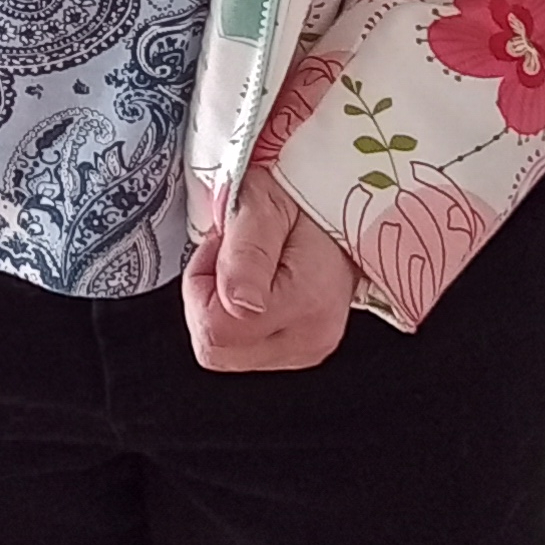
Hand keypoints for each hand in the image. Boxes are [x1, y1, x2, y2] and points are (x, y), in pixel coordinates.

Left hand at [181, 161, 358, 372]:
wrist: (342, 196)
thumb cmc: (303, 191)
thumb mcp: (264, 203)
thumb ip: (247, 253)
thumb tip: (238, 305)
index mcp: (306, 301)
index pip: (215, 331)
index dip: (201, 287)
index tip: (221, 248)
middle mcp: (311, 336)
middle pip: (215, 350)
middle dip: (206, 300)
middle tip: (229, 255)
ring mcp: (308, 348)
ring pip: (225, 353)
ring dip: (219, 309)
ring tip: (245, 266)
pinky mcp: (302, 349)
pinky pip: (244, 349)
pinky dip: (236, 318)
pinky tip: (255, 284)